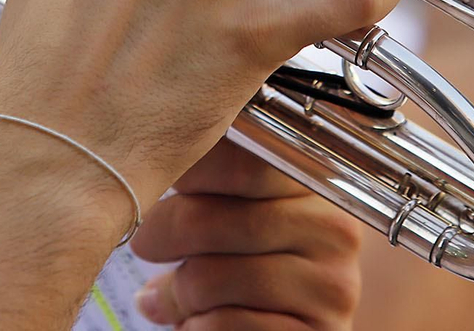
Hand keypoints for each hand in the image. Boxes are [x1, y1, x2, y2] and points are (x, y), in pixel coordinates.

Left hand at [130, 141, 361, 329]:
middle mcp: (332, 229)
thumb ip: (210, 183)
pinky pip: (225, 326)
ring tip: (165, 295)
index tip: (150, 175)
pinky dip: (195, 327)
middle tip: (145, 242)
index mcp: (314, 181)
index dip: (184, 167)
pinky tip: (194, 323)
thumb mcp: (238, 214)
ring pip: (212, 279)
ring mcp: (329, 287)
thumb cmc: (249, 262)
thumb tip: (140, 165)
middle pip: (214, 219)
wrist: (286, 328)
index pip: (240, 160)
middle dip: (164, 231)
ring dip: (176, 291)